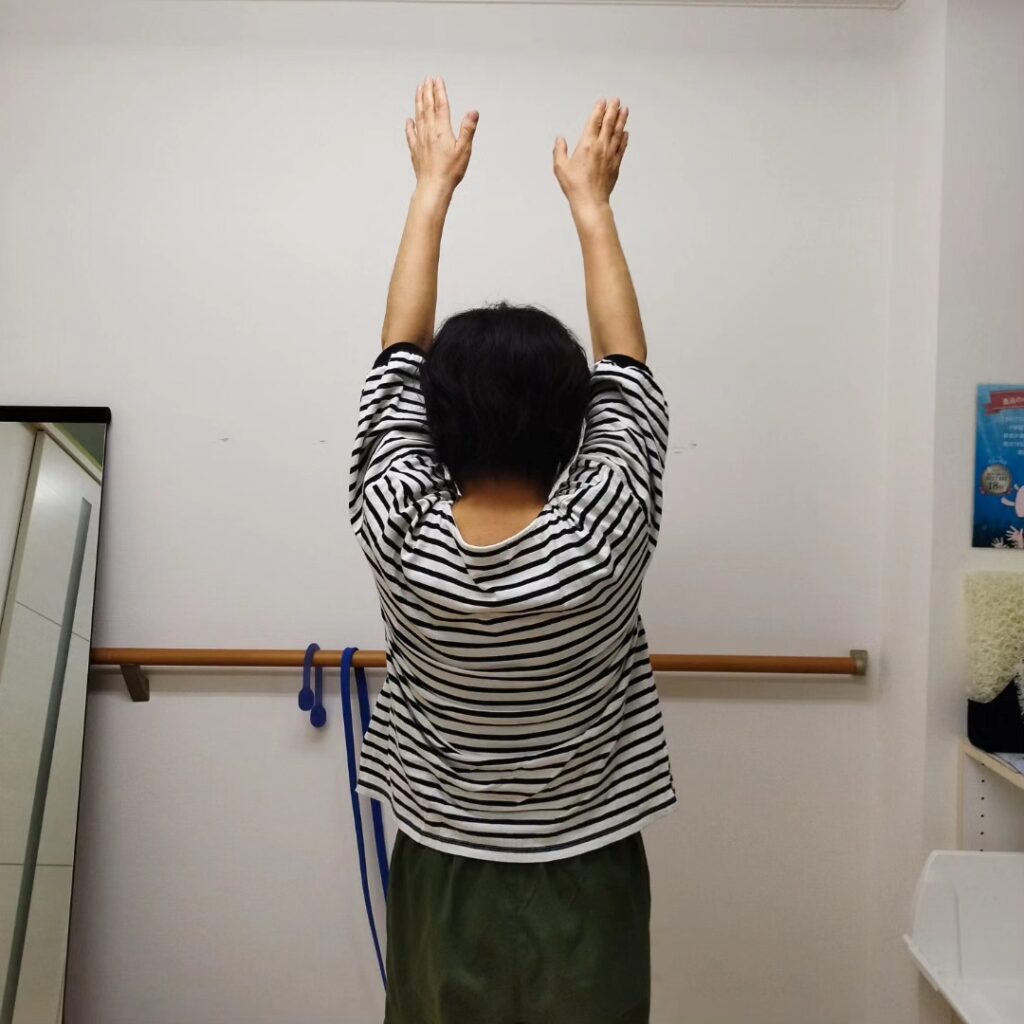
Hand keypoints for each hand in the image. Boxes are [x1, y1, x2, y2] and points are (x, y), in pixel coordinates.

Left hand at [405, 77, 478, 194]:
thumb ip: (468, 129)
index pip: (440, 105)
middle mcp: (429, 132)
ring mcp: (420, 140)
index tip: (437, 79)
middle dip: (427, 92)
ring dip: (418, 102)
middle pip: (427, 107)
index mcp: (442, 130)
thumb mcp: (464, 150)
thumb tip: (473, 112)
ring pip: (418, 116)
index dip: (439, 91)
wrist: (433, 187)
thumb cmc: (450, 171)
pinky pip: (411, 134)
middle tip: (426, 80)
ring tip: (418, 90)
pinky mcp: (415, 150)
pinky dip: (410, 125)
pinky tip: (409, 120)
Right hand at [553, 98, 628, 210]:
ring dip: (622, 120)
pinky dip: (624, 138)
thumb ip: (559, 151)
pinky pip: (622, 147)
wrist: (590, 201)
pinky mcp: (615, 165)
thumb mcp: (560, 167)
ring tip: (625, 110)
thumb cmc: (575, 186)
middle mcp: (600, 147)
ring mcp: (610, 155)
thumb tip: (560, 139)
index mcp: (586, 145)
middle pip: (609, 123)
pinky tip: (626, 133)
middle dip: (613, 110)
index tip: (602, 102)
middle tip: (616, 101)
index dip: (599, 109)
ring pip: (618, 133)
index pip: (594, 121)